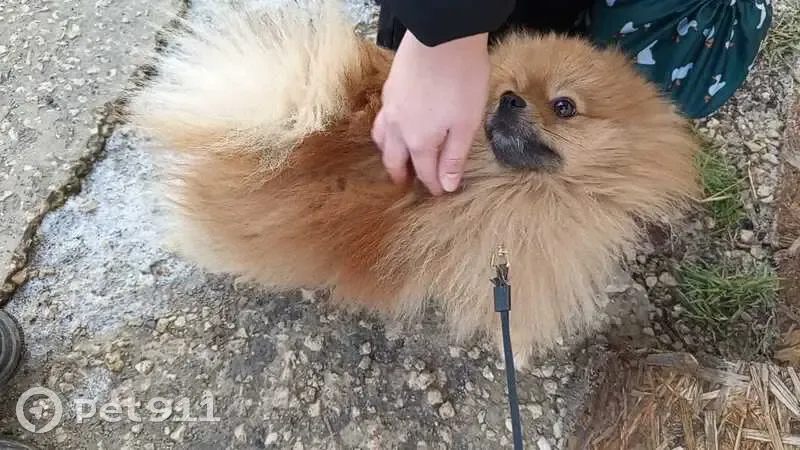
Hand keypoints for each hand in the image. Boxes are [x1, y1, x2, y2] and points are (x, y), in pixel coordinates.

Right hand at [371, 31, 490, 194]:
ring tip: (396, 158)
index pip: (425, 172)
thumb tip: (447, 185)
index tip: (439, 193)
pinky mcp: (389, 89)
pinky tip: (395, 125)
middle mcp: (398, 128)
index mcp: (419, 141)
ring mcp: (390, 107)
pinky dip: (386, 131)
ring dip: (389, 153)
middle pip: (395, 160)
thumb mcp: (466, 123)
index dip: (433, 186)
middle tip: (406, 185)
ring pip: (381, 139)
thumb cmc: (460, 79)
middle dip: (401, 175)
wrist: (442, 36)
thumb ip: (454, 157)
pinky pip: (382, 119)